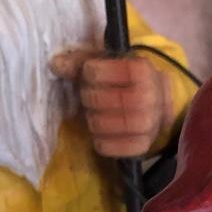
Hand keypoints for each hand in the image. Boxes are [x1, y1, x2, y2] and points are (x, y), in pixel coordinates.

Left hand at [52, 51, 169, 158]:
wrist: (155, 101)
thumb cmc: (123, 79)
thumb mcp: (104, 63)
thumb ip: (80, 63)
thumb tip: (56, 65)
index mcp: (142, 70)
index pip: (104, 72)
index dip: (91, 74)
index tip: (90, 74)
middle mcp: (151, 97)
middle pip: (109, 100)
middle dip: (91, 99)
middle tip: (88, 97)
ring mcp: (150, 123)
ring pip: (113, 125)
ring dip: (95, 121)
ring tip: (93, 116)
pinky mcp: (144, 145)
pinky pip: (118, 148)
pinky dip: (103, 143)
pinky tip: (99, 135)